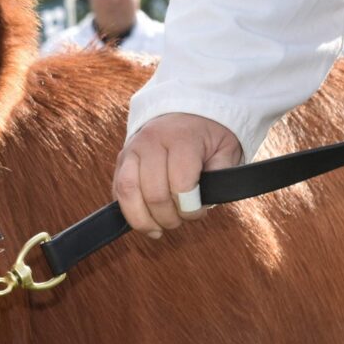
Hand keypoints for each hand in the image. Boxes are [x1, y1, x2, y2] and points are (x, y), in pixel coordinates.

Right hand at [113, 113, 242, 237]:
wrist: (183, 112)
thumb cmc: (207, 136)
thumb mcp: (226, 149)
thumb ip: (221, 173)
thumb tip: (205, 201)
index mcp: (181, 138)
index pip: (181, 183)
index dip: (190, 207)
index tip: (199, 212)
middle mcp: (151, 142)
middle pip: (154, 193)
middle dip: (169, 217)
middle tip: (181, 221)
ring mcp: (131, 151)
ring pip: (128, 192)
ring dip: (142, 219)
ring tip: (157, 230)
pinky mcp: (120, 161)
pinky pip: (118, 191)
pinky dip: (129, 210)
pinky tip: (144, 220)